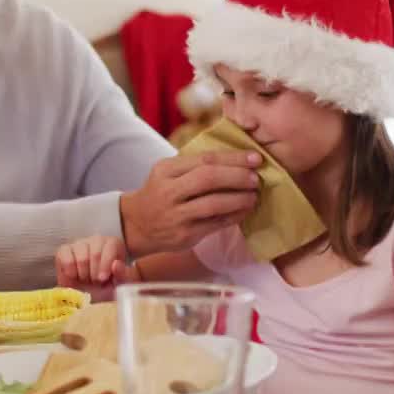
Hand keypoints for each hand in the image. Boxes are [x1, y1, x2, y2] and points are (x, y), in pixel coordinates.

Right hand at [55, 236, 128, 287]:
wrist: (87, 298)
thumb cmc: (106, 289)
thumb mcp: (119, 284)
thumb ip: (121, 274)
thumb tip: (116, 264)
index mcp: (113, 244)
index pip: (110, 245)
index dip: (106, 263)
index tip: (102, 279)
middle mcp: (96, 240)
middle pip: (95, 252)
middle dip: (94, 272)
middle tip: (94, 282)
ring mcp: (79, 243)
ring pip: (81, 257)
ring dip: (83, 274)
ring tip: (86, 279)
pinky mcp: (64, 250)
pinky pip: (66, 258)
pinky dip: (70, 272)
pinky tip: (74, 276)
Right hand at [119, 151, 260, 255]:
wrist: (137, 225)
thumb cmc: (161, 193)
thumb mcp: (168, 173)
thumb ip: (194, 166)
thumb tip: (238, 160)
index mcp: (166, 170)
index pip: (204, 159)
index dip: (233, 158)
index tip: (255, 158)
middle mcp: (168, 191)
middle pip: (209, 179)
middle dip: (238, 177)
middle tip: (256, 178)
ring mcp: (176, 215)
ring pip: (214, 204)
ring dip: (239, 199)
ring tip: (253, 196)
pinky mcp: (184, 235)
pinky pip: (215, 224)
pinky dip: (234, 216)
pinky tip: (244, 210)